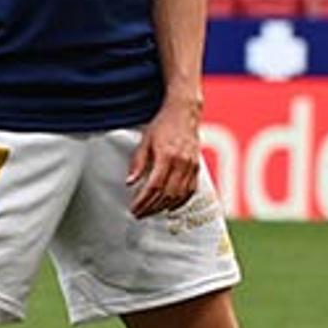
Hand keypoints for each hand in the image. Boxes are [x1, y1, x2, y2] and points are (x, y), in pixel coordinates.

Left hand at [128, 98, 202, 217]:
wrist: (184, 113)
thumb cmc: (162, 125)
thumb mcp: (145, 141)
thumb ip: (138, 162)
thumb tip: (129, 183)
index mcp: (167, 156)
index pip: (154, 186)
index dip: (143, 200)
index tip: (134, 209)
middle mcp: (182, 163)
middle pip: (167, 194)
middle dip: (152, 207)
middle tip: (139, 214)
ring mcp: (192, 166)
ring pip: (179, 195)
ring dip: (164, 207)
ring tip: (151, 212)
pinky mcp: (197, 167)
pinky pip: (191, 190)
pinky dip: (180, 202)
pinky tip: (170, 207)